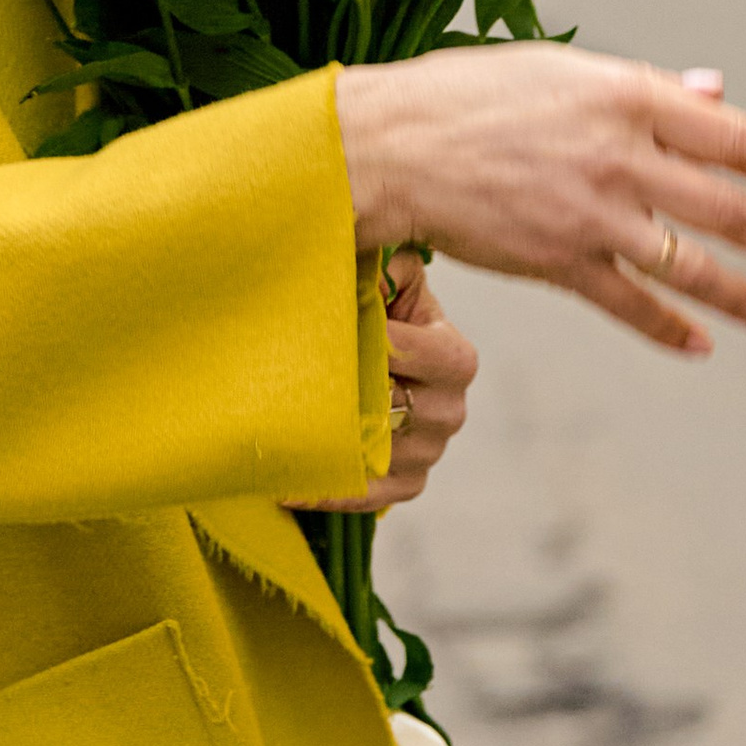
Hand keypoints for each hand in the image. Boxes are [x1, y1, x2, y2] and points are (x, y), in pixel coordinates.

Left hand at [288, 254, 475, 516]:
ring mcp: (431, 447)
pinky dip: (338, 492)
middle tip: (313, 393)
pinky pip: (379, 495)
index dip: (399, 348)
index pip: (443, 357)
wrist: (355, 361)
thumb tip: (361, 250)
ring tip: (293, 438)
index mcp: (451, 350)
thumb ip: (377, 264)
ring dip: (345, 448)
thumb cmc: (362, 311)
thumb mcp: (376, 278)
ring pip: (396, 456)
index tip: (355, 337)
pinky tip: (294, 484)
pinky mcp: (407, 480)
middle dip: (363, 400)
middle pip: (419, 412)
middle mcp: (450, 404)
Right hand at [334, 44, 745, 357]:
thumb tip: (714, 89)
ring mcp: (592, 214)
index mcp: (624, 95)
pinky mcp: (559, 261)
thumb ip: (645, 86)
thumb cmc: (470, 95)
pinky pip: (631, 303)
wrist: (391, 146)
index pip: (729, 134)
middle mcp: (620, 155)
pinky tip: (701, 344)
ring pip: (688, 262)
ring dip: (738, 290)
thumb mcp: (562, 72)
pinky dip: (671, 327)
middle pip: (722, 204)